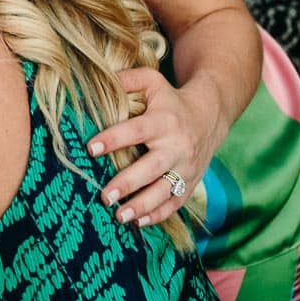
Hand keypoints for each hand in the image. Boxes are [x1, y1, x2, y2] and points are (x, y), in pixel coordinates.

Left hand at [89, 67, 218, 229]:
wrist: (210, 116)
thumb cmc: (170, 99)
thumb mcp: (152, 81)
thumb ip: (127, 80)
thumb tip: (98, 79)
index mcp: (164, 121)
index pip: (136, 131)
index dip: (113, 139)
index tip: (90, 148)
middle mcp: (177, 147)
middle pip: (152, 168)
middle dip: (128, 183)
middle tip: (105, 196)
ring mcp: (187, 168)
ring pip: (165, 191)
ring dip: (142, 206)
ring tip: (119, 216)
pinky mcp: (191, 182)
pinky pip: (176, 203)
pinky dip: (159, 215)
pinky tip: (139, 222)